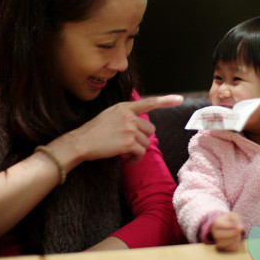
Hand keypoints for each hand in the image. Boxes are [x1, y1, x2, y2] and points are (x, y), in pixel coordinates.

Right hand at [50, 95, 182, 169]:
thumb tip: (140, 124)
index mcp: (124, 107)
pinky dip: (136, 159)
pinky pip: (142, 153)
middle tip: (129, 144)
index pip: (148, 102)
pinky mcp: (129, 142)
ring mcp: (130, 128)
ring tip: (125, 152)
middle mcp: (129, 115)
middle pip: (150, 129)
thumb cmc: (94, 131)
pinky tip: (128, 160)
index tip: (179, 99)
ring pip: (146, 142)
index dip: (165, 100)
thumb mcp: (110, 115)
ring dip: (138, 150)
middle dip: (142, 138)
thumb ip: (125, 115)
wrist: (81, 142)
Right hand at [211, 212, 244, 251]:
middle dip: (233, 232)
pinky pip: (230, 248)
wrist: (226, 227)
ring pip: (226, 243)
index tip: (236, 224)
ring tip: (237, 234)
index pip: (220, 225)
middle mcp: (214, 233)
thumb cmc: (230, 220)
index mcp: (216, 223)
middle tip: (238, 230)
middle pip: (222, 235)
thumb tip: (241, 228)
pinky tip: (237, 238)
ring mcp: (218, 241)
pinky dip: (236, 243)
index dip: (230, 225)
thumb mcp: (233, 216)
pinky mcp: (223, 247)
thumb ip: (237, 219)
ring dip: (235, 238)